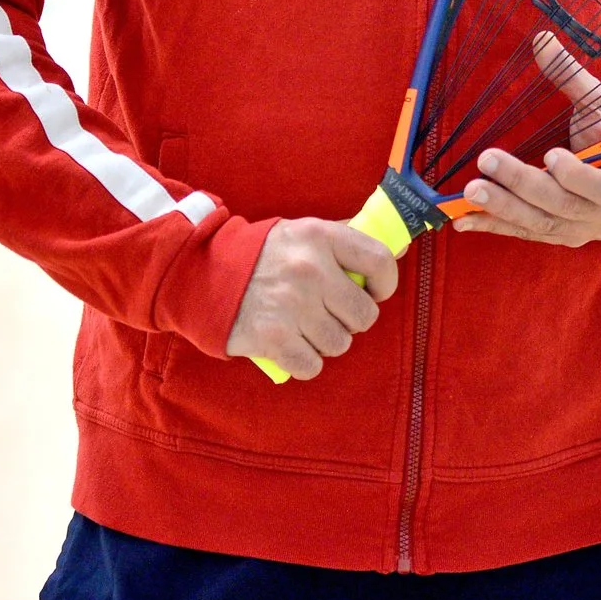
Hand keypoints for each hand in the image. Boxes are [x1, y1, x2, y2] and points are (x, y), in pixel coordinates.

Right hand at [224, 218, 399, 381]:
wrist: (202, 274)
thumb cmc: (262, 254)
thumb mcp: (303, 233)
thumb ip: (346, 239)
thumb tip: (398, 248)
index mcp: (320, 237)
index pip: (379, 262)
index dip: (384, 284)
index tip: (373, 292)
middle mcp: (309, 270)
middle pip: (363, 315)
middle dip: (350, 320)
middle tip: (331, 313)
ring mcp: (291, 306)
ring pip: (339, 344)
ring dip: (326, 341)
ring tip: (306, 327)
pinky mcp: (272, 338)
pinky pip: (312, 366)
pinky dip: (304, 361)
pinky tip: (291, 345)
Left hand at [451, 31, 600, 247]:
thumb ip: (573, 77)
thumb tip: (542, 40)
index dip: (578, 176)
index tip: (551, 155)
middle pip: (562, 205)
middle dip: (522, 184)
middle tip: (487, 160)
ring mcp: (579, 230)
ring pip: (539, 223)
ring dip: (503, 207)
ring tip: (470, 191)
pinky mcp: (556, 235)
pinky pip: (523, 232)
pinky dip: (493, 226)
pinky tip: (464, 220)